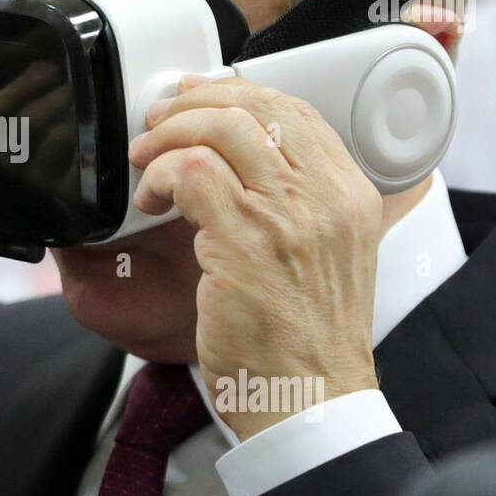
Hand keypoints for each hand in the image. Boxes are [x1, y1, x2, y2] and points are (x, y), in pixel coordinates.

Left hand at [128, 77, 382, 439]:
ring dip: (169, 137)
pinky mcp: (246, 241)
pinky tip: (151, 202)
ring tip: (146, 164)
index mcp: (349, 195)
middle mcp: (327, 196)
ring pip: (221, 129)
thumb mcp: (324, 257)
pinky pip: (192, 174)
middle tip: (157, 122)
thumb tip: (239, 159)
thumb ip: (295, 206)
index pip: (296, 110)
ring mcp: (289, 216)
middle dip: (194, 104)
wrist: (311, 403)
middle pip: (257, 106)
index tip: (196, 96)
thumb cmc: (305, 341)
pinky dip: (160, 176)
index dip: (237, 92)